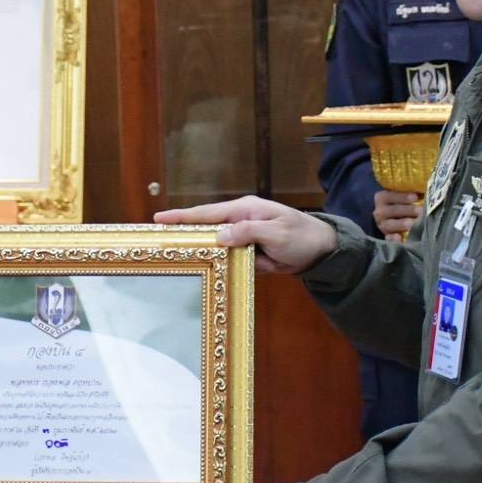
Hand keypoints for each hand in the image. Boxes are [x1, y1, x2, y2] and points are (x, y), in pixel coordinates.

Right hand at [154, 195, 336, 274]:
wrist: (323, 252)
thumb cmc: (301, 236)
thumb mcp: (276, 232)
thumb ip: (247, 232)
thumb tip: (219, 236)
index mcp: (244, 210)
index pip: (207, 213)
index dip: (182, 217)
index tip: (158, 219)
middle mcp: (240, 222)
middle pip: (206, 229)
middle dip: (184, 234)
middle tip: (159, 240)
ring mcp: (243, 239)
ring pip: (216, 247)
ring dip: (202, 253)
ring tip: (177, 259)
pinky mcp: (249, 255)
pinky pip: (229, 260)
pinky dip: (220, 265)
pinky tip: (206, 272)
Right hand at [373, 190, 420, 241]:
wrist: (389, 216)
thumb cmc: (401, 203)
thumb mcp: (401, 195)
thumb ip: (410, 193)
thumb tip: (424, 190)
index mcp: (382, 198)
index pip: (392, 196)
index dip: (404, 197)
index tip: (416, 197)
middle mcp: (380, 212)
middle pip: (394, 210)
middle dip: (409, 210)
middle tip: (422, 211)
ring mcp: (382, 225)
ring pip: (390, 224)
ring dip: (402, 224)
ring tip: (413, 223)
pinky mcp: (386, 236)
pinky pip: (388, 238)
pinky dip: (393, 239)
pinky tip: (400, 238)